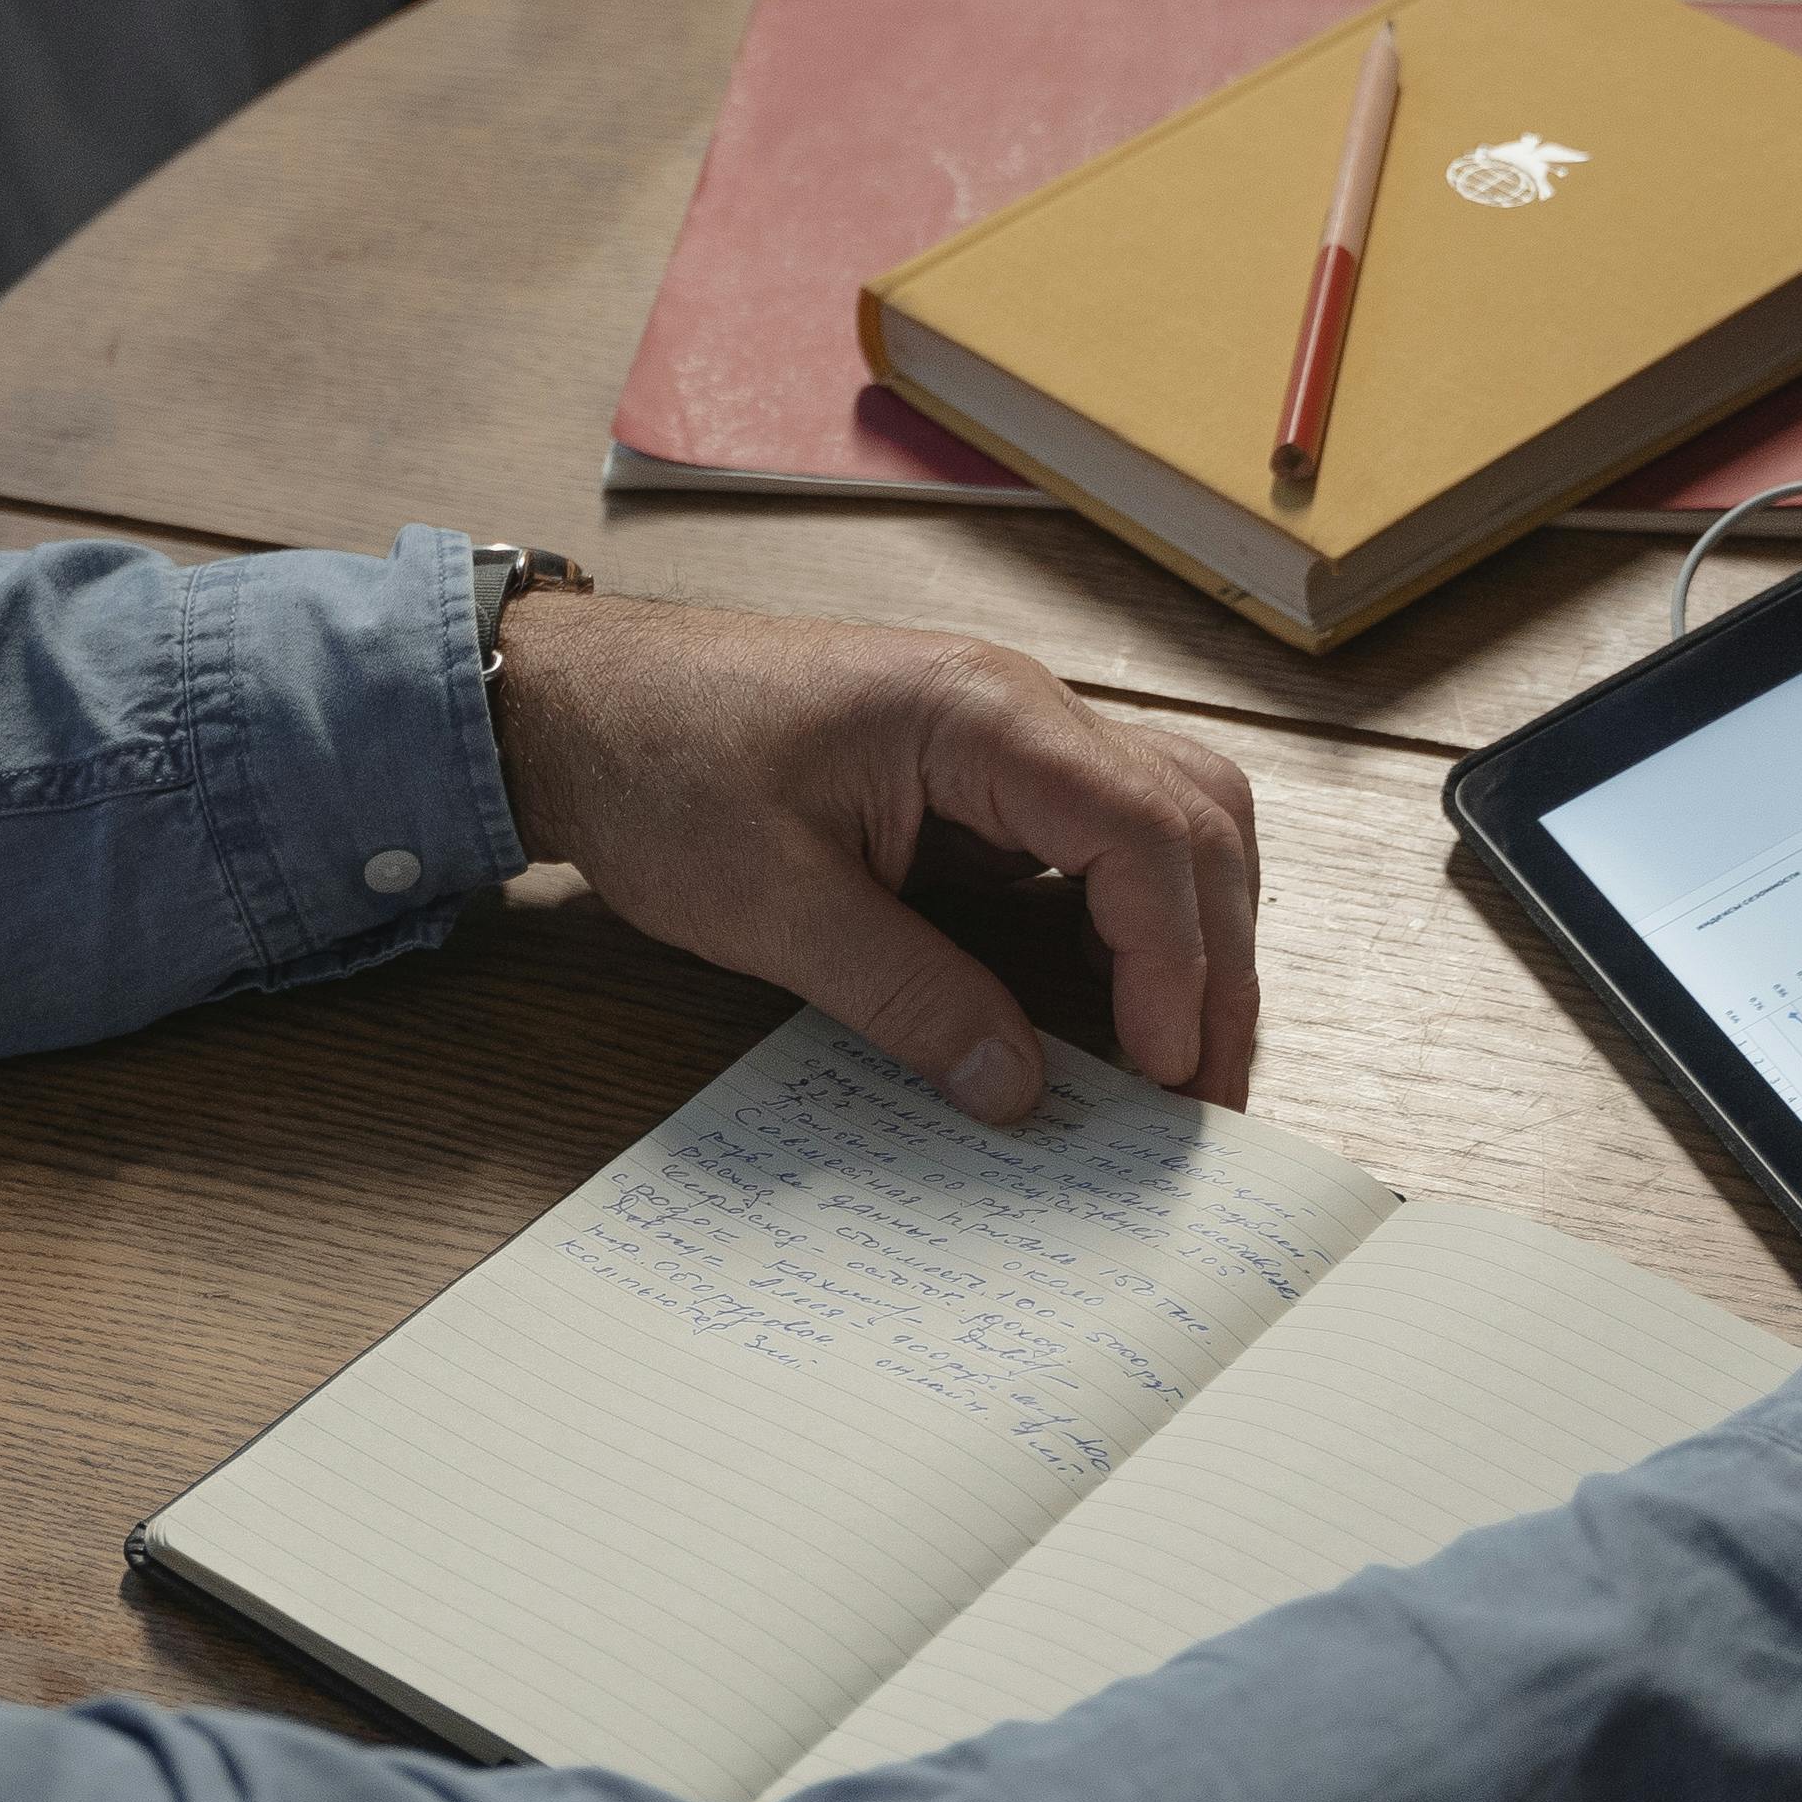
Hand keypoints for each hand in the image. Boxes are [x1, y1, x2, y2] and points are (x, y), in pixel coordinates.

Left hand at [487, 588, 1260, 1119]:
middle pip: (1196, 822)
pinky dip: (1137, 924)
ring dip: (1196, 938)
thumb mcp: (771, 906)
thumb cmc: (658, 766)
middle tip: (1209, 1095)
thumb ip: (905, 996)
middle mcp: (1020, 708)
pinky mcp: (985, 780)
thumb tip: (1017, 1087)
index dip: (1177, 961)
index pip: (1146, 831)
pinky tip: (1119, 1010)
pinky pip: (1104, 842)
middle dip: (1220, 962)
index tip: (1167, 1071)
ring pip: (1172, 823)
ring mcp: (1010, 740)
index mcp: (979, 713)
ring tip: (1185, 1060)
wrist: (581, 706)